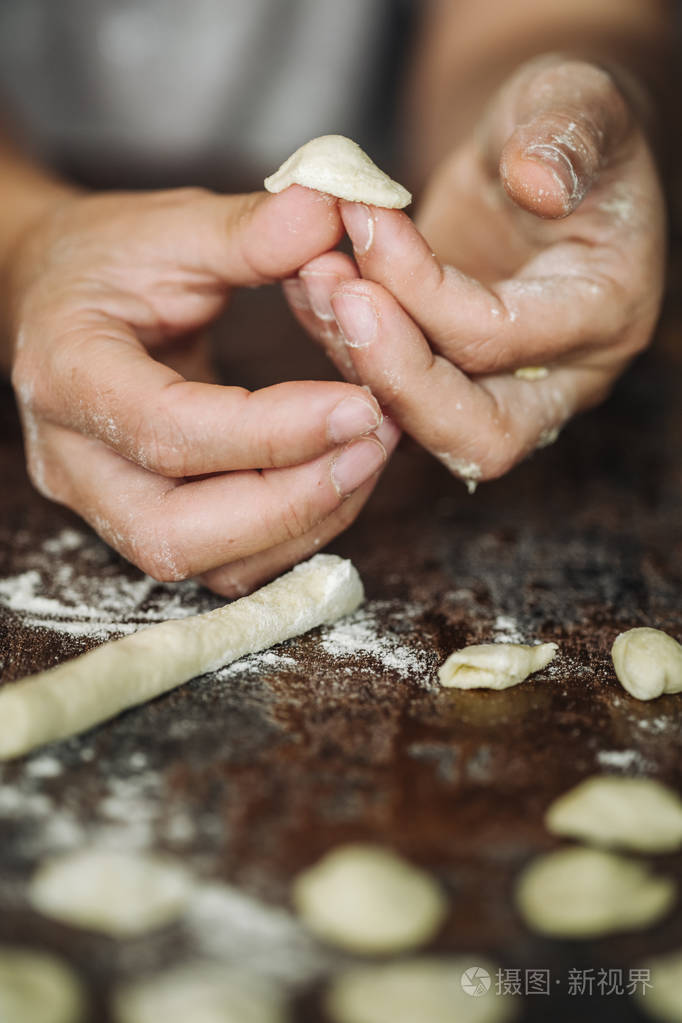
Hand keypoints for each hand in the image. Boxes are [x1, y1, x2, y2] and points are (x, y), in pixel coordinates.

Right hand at [9, 185, 398, 594]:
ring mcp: (104, 503)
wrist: (58, 302)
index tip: (362, 403)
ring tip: (372, 452)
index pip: (168, 431)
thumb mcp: (169, 226)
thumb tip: (334, 211)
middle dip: (290, 501)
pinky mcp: (145, 521)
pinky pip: (225, 560)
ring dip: (304, 521)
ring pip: (206, 563)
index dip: (271, 432)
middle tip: (375, 442)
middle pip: (176, 534)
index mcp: (68, 373)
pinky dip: (294, 529)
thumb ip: (249, 229)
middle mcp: (73, 460)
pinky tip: (342, 473)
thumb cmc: (106, 261)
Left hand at [286, 57, 664, 488]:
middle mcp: (562, 375)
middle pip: (477, 435)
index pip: (502, 338)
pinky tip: (308, 282)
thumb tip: (538, 180)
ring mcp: (503, 388)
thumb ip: (571, 130)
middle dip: (393, 373)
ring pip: (422, 427)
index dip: (423, 289)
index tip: (365, 220)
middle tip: (337, 294)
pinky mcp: (449, 380)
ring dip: (355, 358)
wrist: (530, 152)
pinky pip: (390, 392)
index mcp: (607, 313)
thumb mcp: (579, 100)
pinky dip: (341, 345)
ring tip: (311, 272)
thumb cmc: (562, 123)